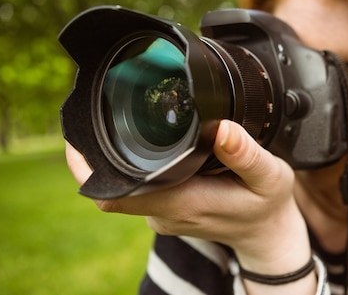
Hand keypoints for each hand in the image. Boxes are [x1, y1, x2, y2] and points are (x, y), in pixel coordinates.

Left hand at [65, 120, 312, 281]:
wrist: (267, 235)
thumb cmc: (267, 207)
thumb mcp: (269, 177)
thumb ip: (246, 155)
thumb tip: (222, 128)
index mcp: (182, 203)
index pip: (114, 195)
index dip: (89, 170)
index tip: (77, 139)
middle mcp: (165, 213)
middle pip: (111, 187)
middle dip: (98, 154)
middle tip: (101, 112)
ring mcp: (164, 214)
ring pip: (126, 186)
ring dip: (123, 159)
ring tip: (130, 122)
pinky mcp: (167, 210)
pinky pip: (141, 189)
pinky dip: (140, 168)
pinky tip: (157, 147)